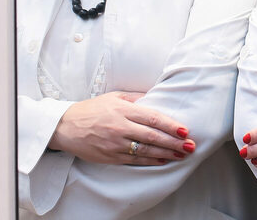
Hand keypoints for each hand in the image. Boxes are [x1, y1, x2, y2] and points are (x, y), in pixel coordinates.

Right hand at [49, 91, 194, 165]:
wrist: (65, 126)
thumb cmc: (91, 110)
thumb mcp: (114, 97)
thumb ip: (135, 98)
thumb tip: (155, 96)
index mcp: (123, 110)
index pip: (153, 118)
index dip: (171, 125)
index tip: (185, 130)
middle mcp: (121, 127)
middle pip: (153, 136)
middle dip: (174, 142)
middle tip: (190, 145)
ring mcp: (115, 143)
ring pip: (146, 150)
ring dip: (166, 153)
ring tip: (181, 154)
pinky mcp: (110, 156)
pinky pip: (134, 160)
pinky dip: (151, 160)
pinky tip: (162, 160)